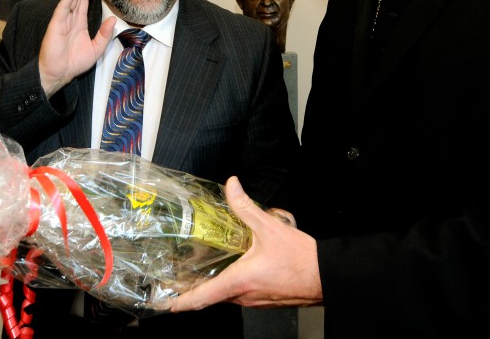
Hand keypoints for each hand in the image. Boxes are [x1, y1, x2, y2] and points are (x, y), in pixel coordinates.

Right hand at [38, 0, 115, 97]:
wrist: (59, 74)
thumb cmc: (74, 63)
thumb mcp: (96, 49)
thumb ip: (104, 35)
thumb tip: (113, 21)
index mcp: (80, 23)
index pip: (85, 1)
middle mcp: (71, 19)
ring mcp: (63, 20)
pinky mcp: (56, 23)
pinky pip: (64, 7)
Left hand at [171, 176, 322, 310]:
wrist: (327, 276)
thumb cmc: (301, 260)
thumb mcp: (269, 228)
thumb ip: (246, 207)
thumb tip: (232, 186)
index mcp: (239, 282)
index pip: (201, 298)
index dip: (179, 301)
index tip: (162, 302)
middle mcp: (244, 296)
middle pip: (212, 295)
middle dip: (196, 285)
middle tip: (181, 273)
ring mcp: (256, 301)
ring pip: (228, 293)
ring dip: (218, 281)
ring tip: (210, 263)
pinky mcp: (266, 299)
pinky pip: (243, 292)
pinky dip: (235, 281)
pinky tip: (240, 264)